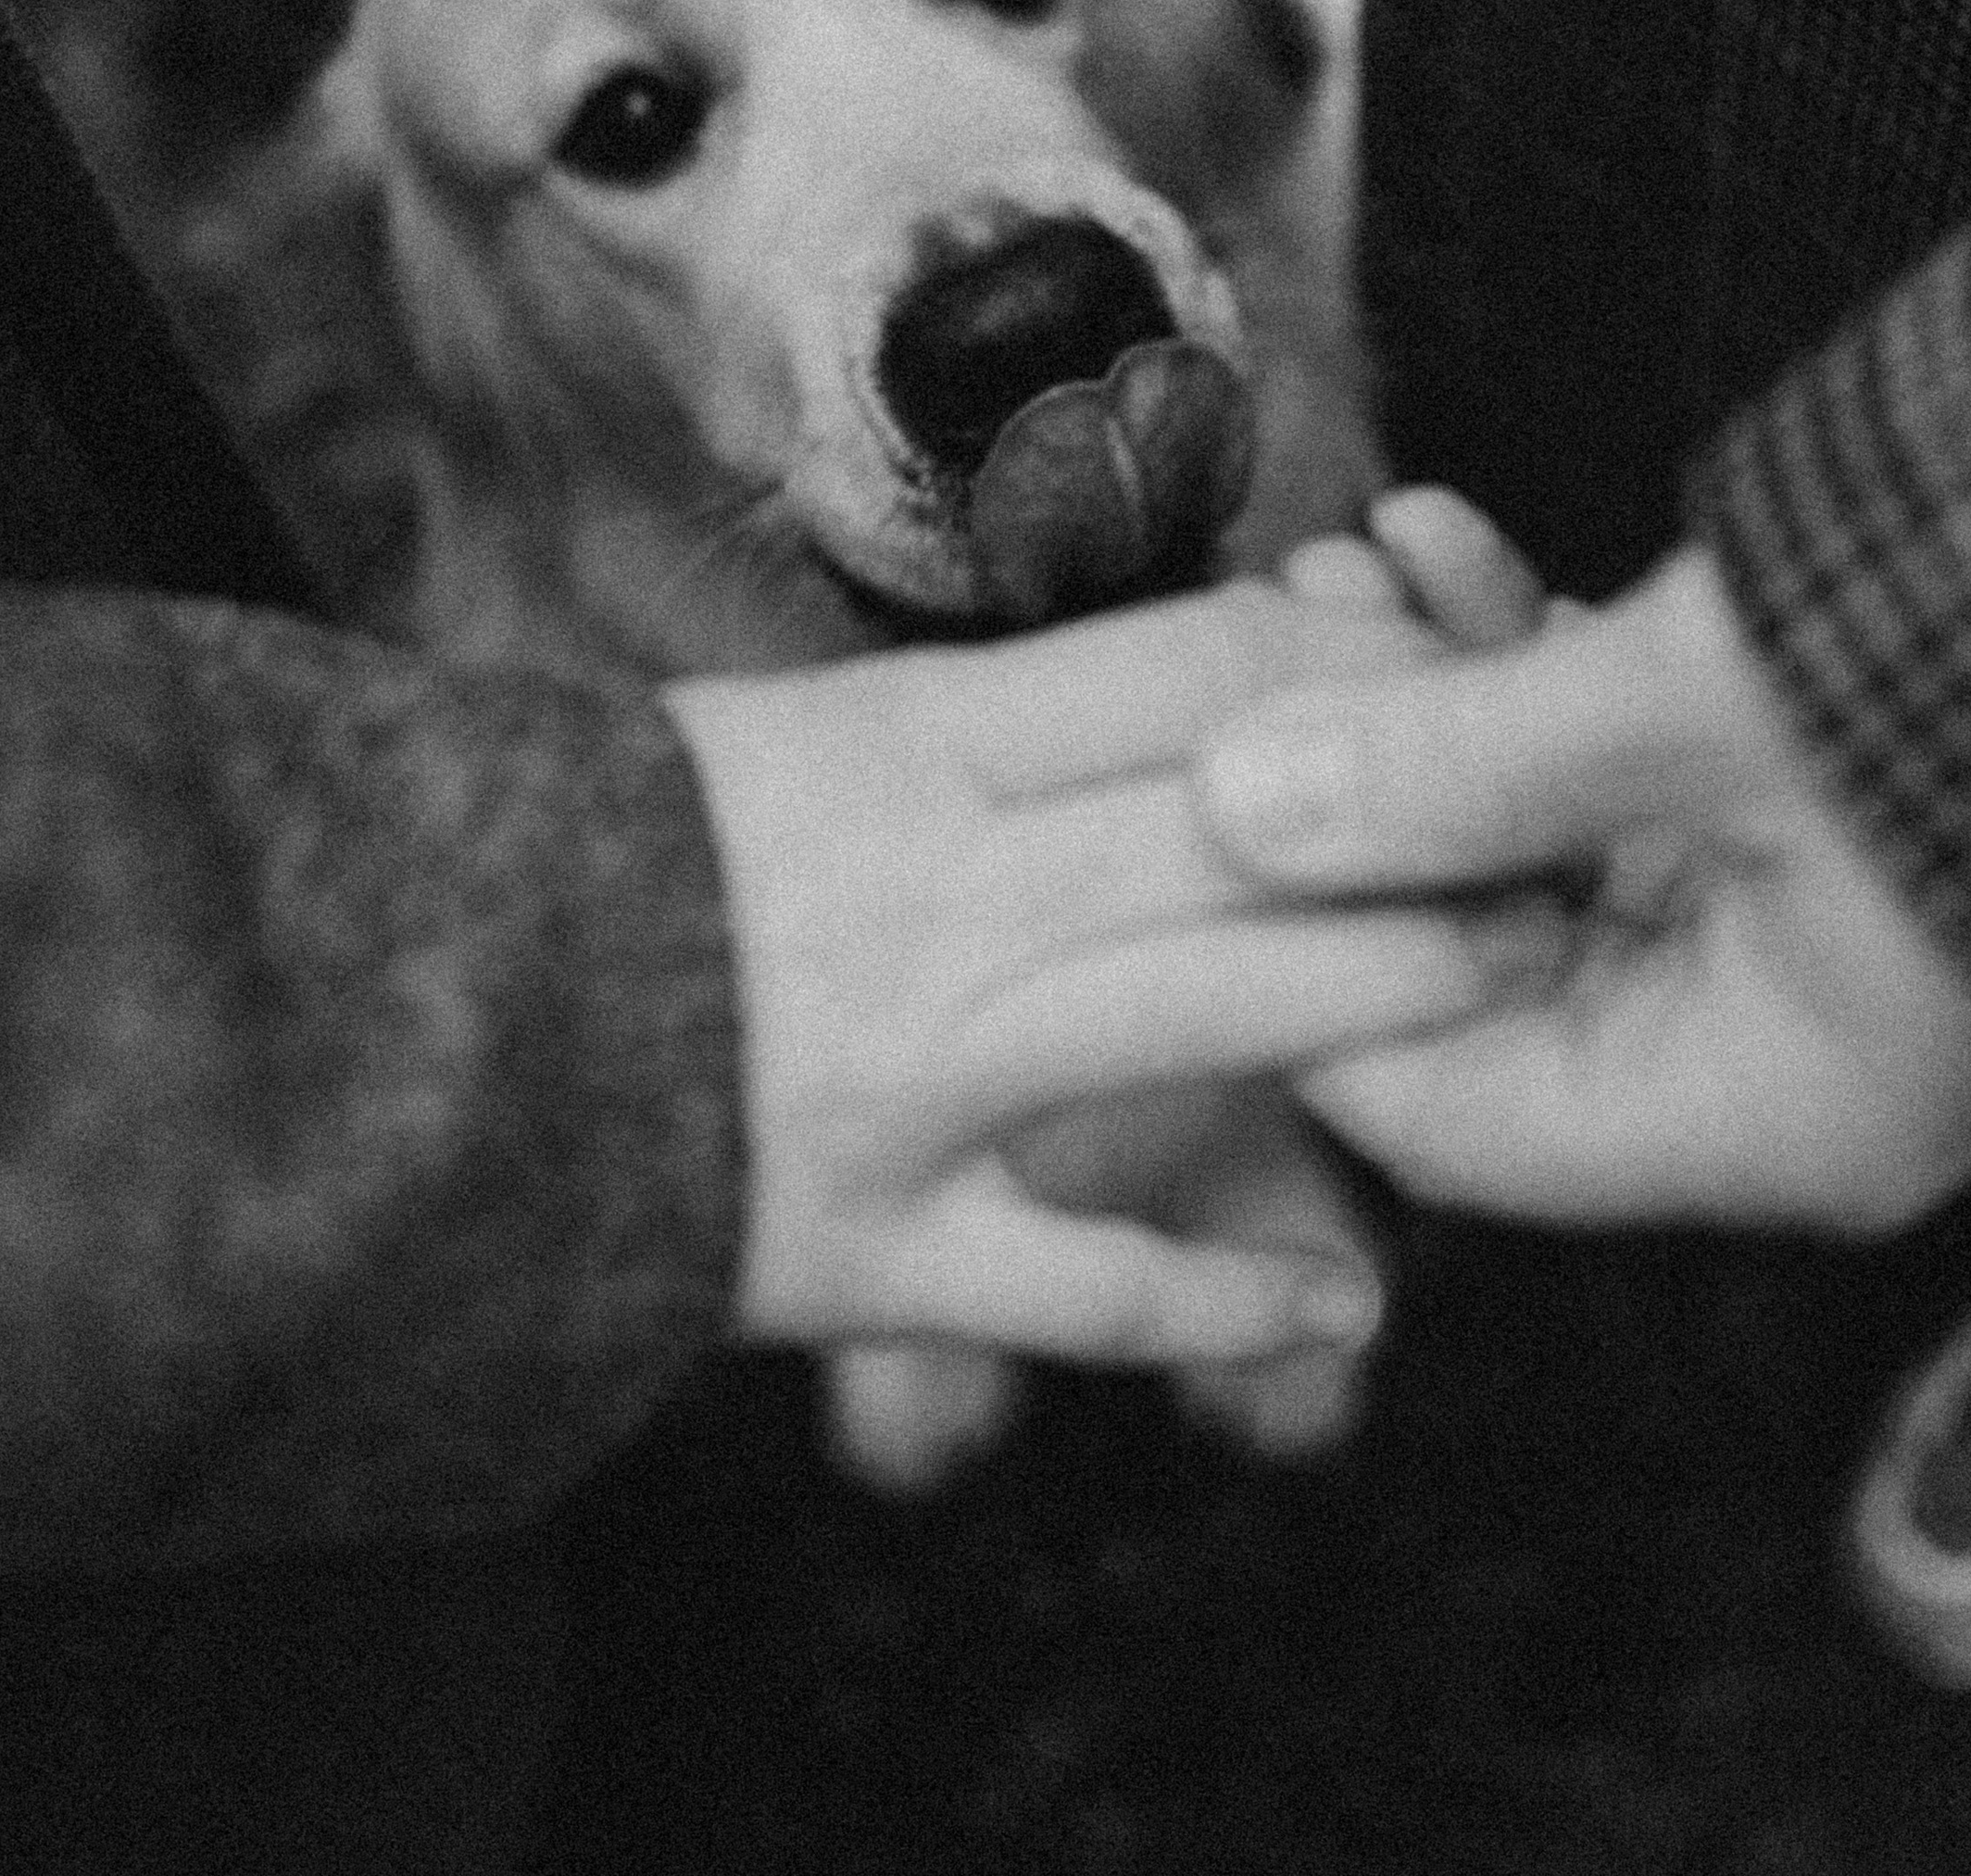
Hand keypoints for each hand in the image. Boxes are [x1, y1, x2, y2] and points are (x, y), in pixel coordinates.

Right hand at [664, 582, 1559, 1375]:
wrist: (413, 1021)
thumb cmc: (622, 855)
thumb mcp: (800, 738)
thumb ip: (986, 727)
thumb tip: (1203, 675)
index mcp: (903, 744)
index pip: (1184, 667)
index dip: (1346, 665)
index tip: (1451, 668)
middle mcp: (926, 891)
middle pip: (1230, 830)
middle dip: (1414, 830)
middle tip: (1558, 837)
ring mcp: (905, 1074)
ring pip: (1194, 1012)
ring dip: (1378, 1004)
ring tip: (1513, 987)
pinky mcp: (864, 1245)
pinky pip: (1070, 1285)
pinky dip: (1212, 1301)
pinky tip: (1341, 1305)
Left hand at [1202, 532, 1970, 1235]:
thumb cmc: (1968, 658)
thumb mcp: (1667, 714)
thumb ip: (1439, 769)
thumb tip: (1228, 803)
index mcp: (1761, 1115)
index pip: (1447, 1114)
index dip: (1294, 984)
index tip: (1178, 851)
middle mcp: (1779, 1064)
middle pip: (1482, 974)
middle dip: (1362, 806)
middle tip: (1259, 658)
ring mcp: (1801, 946)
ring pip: (1538, 854)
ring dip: (1434, 711)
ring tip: (1337, 562)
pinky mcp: (1811, 831)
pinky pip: (1621, 785)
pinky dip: (1529, 673)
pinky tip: (1441, 537)